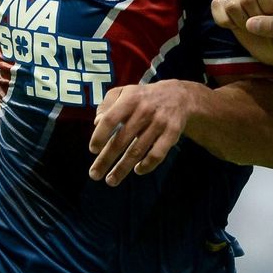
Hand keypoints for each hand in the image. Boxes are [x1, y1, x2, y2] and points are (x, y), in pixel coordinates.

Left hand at [88, 80, 202, 186]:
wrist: (179, 96)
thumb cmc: (143, 97)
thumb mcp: (124, 92)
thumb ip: (107, 104)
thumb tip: (97, 122)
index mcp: (130, 99)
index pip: (110, 119)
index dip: (100, 135)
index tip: (93, 149)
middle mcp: (144, 110)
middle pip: (121, 140)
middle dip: (106, 159)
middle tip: (94, 174)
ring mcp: (159, 123)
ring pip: (137, 151)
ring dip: (122, 168)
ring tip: (111, 180)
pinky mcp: (172, 133)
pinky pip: (157, 154)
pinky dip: (147, 165)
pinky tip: (137, 170)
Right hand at [210, 0, 272, 69]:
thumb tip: (250, 24)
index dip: (268, 6)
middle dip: (257, 17)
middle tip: (269, 24)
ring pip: (231, 6)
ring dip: (244, 23)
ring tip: (258, 27)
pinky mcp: (230, 11)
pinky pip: (217, 11)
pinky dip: (226, 22)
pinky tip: (240, 27)